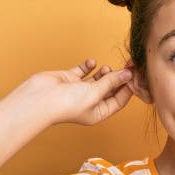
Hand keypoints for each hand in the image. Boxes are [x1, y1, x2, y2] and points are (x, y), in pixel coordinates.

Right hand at [12, 58, 133, 125]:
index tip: (135, 74)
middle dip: (118, 78)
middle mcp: (90, 102)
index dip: (128, 87)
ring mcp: (79, 90)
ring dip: (104, 72)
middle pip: (110, 88)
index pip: (119, 100)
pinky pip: (83, 71)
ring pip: (98, 79)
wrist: (39, 99)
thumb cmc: (65, 104)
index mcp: (98, 112)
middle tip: (126, 65)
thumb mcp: (94, 93)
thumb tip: (127, 74)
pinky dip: (88, 66)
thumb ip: (110, 82)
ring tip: (106, 67)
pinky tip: (91, 63)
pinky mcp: (69, 79)